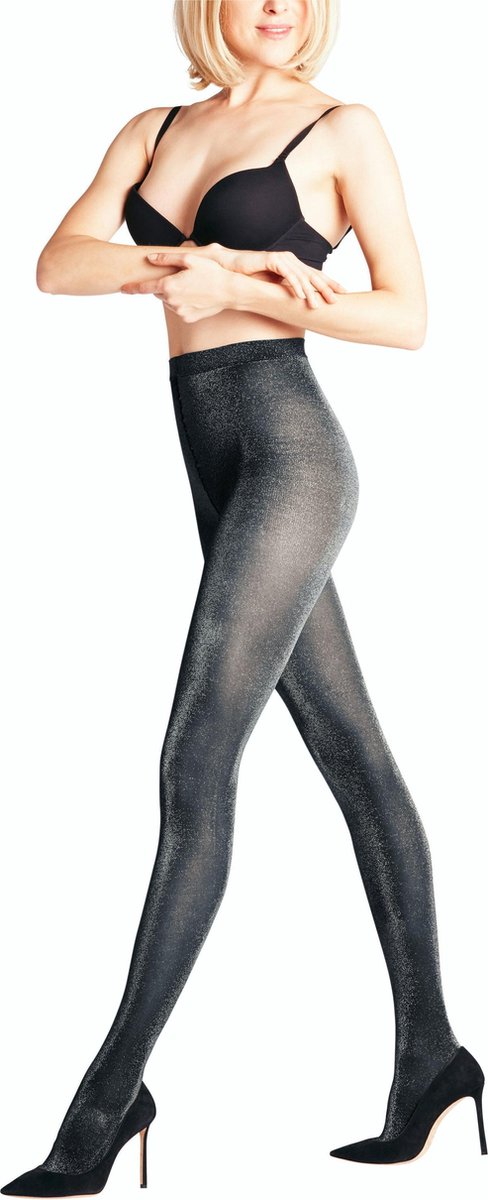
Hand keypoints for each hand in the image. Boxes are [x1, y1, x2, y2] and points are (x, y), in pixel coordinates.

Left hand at [120, 249, 232, 321]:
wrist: (230, 291)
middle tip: (181, 278)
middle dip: (165, 285)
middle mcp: (171, 301)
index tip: (122, 289)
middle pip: (159, 292)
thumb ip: (166, 258)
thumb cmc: (211, 272)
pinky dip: (183, 303)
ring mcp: (179, 311)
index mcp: (169, 285)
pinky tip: (196, 296)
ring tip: (192, 286)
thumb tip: (149, 258)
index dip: (132, 288)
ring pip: (168, 301)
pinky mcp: (187, 318)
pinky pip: (179, 309)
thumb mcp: (189, 259)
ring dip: (174, 294)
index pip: (144, 288)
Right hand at [188, 242, 347, 306]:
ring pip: (301, 275)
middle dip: (327, 287)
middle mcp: (291, 260)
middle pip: (313, 274)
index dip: (329, 284)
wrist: (233, 268)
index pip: (315, 275)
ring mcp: (282, 259)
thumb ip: (288, 290)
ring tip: (320, 303)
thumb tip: (301, 302)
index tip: (343, 294)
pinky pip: (286, 274)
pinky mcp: (272, 260)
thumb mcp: (275, 286)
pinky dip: (294, 284)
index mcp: (293, 266)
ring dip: (311, 290)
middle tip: (339, 299)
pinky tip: (300, 295)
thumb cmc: (253, 277)